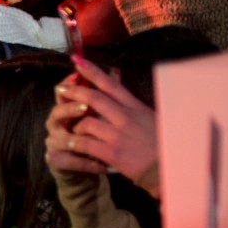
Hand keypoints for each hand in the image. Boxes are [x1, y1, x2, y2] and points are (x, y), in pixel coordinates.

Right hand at [45, 74, 106, 177]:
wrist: (88, 164)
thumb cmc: (95, 136)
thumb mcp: (102, 114)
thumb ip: (106, 93)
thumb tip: (115, 71)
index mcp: (66, 109)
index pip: (62, 93)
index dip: (68, 83)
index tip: (77, 74)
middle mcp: (57, 124)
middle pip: (56, 112)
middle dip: (69, 108)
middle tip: (84, 106)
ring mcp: (54, 142)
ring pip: (58, 138)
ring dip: (73, 138)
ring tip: (89, 139)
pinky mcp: (56, 160)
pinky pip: (69, 161)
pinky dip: (86, 164)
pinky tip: (102, 166)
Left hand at [49, 57, 160, 195]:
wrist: (167, 167)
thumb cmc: (160, 142)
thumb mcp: (148, 116)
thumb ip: (129, 100)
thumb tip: (115, 76)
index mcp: (135, 107)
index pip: (110, 84)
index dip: (91, 71)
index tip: (77, 60)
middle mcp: (125, 117)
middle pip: (94, 98)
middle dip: (74, 91)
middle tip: (61, 89)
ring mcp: (117, 135)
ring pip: (86, 122)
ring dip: (76, 125)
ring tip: (73, 130)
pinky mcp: (112, 153)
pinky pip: (85, 143)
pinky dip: (76, 143)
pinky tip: (73, 144)